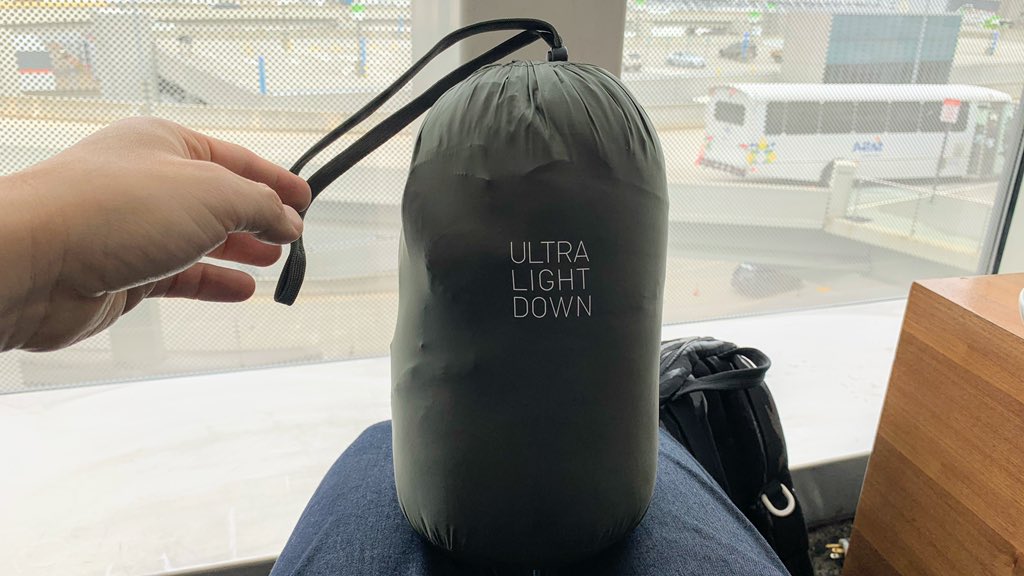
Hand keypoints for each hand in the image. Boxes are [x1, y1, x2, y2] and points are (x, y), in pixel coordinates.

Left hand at [0, 117, 310, 351]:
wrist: (35, 261)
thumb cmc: (116, 210)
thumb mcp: (212, 193)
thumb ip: (260, 207)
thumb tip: (289, 221)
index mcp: (165, 144)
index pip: (235, 159)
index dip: (274, 180)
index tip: (306, 199)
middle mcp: (148, 181)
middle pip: (217, 199)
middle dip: (258, 216)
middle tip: (293, 234)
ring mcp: (134, 229)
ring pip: (199, 239)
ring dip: (238, 249)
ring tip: (273, 258)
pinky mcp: (124, 273)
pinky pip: (180, 276)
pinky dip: (213, 282)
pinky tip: (242, 289)